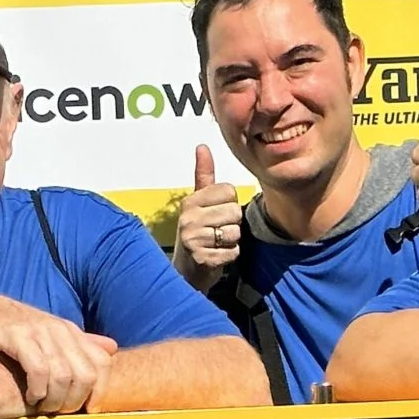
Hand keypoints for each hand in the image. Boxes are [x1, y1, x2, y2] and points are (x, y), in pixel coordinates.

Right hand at [0, 297, 116, 414]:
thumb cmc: (14, 327)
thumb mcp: (50, 333)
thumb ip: (80, 343)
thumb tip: (112, 348)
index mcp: (71, 331)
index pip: (102, 363)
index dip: (98, 391)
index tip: (86, 409)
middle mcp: (60, 330)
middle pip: (85, 375)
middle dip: (74, 401)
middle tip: (58, 411)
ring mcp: (40, 332)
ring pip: (63, 376)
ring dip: (54, 400)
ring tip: (42, 406)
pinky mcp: (18, 336)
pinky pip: (38, 369)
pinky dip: (37, 389)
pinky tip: (30, 396)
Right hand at [170, 144, 242, 286]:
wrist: (184, 272)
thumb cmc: (196, 234)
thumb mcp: (197, 204)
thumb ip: (203, 176)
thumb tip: (202, 146)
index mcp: (190, 202)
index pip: (228, 191)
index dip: (228, 204)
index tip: (215, 214)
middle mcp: (189, 218)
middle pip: (234, 211)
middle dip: (231, 224)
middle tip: (215, 232)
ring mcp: (194, 239)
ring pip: (235, 232)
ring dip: (230, 242)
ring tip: (215, 245)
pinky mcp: (203, 259)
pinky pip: (233, 252)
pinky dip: (228, 256)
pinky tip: (215, 257)